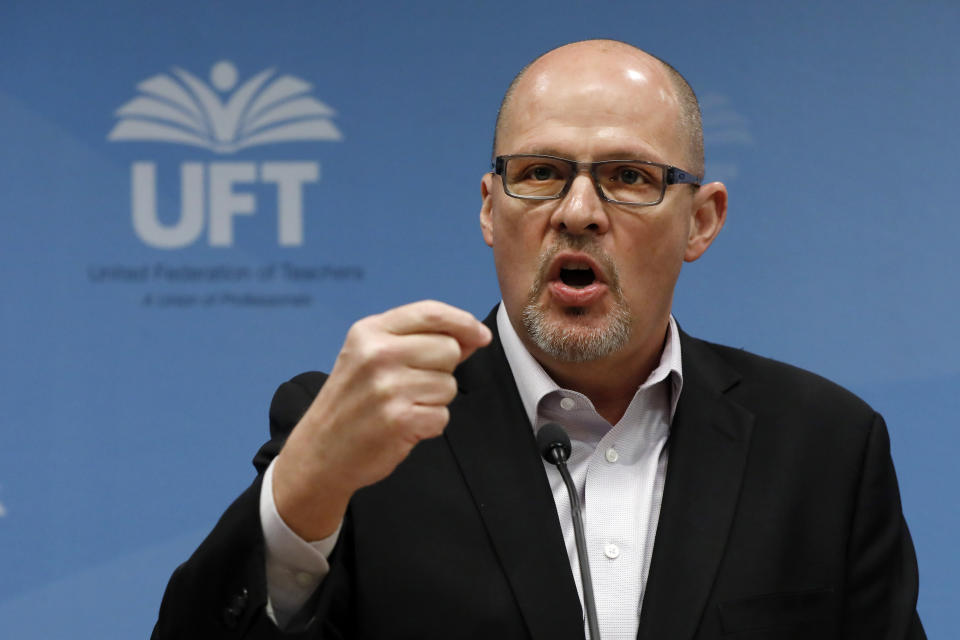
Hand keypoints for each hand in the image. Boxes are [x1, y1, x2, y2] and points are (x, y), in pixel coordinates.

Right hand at [272, 300, 491, 540]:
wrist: (320, 451)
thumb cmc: (353, 401)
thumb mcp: (372, 356)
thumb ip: (419, 340)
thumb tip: (473, 335)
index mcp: (370, 332)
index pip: (431, 313)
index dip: (463, 322)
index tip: (479, 336)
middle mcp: (378, 354)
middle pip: (448, 349)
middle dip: (441, 370)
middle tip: (410, 386)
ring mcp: (388, 387)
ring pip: (449, 385)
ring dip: (434, 401)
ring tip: (402, 407)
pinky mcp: (399, 420)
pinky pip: (442, 416)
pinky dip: (429, 425)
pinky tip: (403, 426)